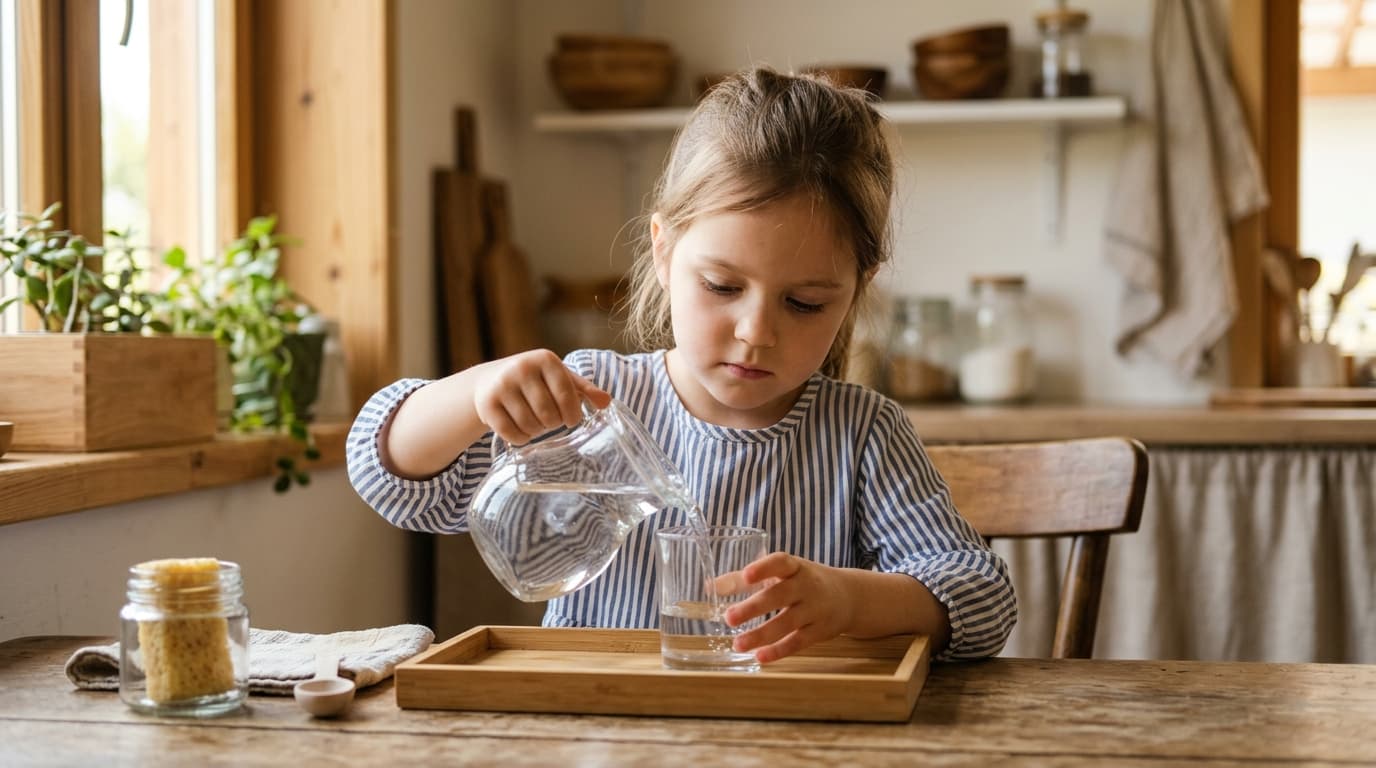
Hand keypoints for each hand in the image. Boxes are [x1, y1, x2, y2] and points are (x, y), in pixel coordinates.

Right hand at [471, 349, 610, 444]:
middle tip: (549, 420)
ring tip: (535, 422)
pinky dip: (520, 439)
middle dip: (553, 423)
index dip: (572, 414)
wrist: (489, 380)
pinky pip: (511, 434)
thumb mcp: (559, 377)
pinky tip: (521, 430)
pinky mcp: (487, 404)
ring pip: (530, 426)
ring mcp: (502, 386)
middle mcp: (522, 368)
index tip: (571, 419)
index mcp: (545, 359)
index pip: (567, 395)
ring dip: (537, 432)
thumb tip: (607, 402)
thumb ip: (584, 389)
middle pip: (549, 414)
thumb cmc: (534, 381)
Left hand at [721, 552, 855, 663]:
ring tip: (737, 644)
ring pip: (787, 623)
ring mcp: (815, 610)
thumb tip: (710, 587)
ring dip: (761, 634)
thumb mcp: (781, 574)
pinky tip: (760, 656)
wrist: (849, 597)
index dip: (763, 568)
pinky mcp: (820, 632)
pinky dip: (779, 651)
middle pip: (780, 596)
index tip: (745, 576)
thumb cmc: (804, 582)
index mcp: (796, 567)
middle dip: (754, 607)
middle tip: (728, 617)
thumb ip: (745, 580)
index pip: (781, 563)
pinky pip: (798, 642)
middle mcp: (807, 586)